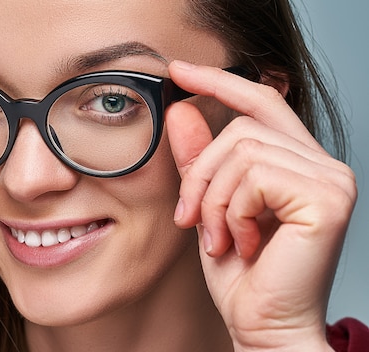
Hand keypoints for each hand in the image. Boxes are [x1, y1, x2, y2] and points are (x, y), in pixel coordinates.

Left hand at [166, 61, 356, 350]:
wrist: (263, 326)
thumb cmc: (240, 274)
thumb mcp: (209, 207)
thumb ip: (199, 159)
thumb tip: (183, 109)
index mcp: (298, 162)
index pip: (259, 102)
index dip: (218, 82)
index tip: (177, 71)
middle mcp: (323, 164)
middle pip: (240, 128)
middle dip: (200, 175)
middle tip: (191, 220)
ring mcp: (331, 178)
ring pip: (241, 151)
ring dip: (214, 201)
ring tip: (220, 239)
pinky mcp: (328, 197)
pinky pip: (253, 177)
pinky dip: (232, 212)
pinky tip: (243, 243)